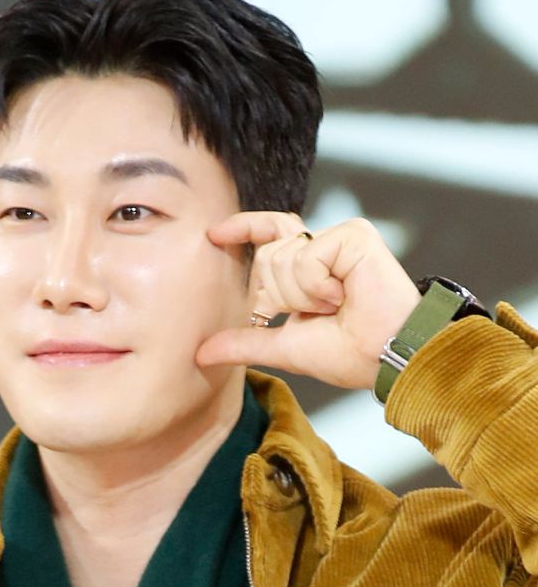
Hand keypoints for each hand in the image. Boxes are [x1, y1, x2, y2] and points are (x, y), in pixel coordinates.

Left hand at [196, 212, 421, 388]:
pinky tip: (344, 295)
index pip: (268, 235)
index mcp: (308, 267)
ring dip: (303, 296)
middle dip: (284, 297)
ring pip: (282, 258)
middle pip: (267, 256)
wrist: (386, 357)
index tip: (213, 235)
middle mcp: (323, 246)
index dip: (242, 229)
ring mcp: (339, 238)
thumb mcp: (285, 348)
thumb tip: (201, 353)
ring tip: (338, 305)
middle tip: (323, 312)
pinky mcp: (354, 235)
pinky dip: (317, 287)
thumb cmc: (348, 354)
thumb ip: (244, 343)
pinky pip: (306, 257)